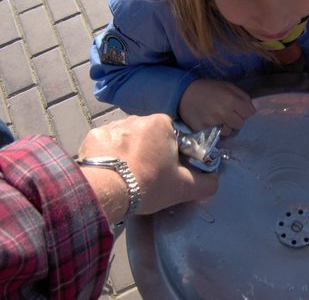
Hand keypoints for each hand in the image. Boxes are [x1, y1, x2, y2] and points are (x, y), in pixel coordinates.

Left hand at [79, 114, 217, 220]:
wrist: (107, 191)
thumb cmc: (149, 184)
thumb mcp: (184, 187)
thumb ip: (205, 183)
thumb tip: (214, 181)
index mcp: (161, 124)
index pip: (171, 133)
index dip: (171, 151)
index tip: (166, 168)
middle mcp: (136, 118)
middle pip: (147, 134)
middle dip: (148, 150)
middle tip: (146, 174)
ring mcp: (112, 126)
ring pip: (126, 138)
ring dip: (127, 152)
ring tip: (125, 175)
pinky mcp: (93, 136)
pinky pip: (105, 144)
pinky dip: (108, 155)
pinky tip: (109, 172)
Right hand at [179, 79, 255, 135]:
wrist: (184, 93)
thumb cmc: (208, 88)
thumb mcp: (227, 86)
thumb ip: (242, 96)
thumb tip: (252, 109)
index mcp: (231, 100)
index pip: (249, 113)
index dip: (245, 111)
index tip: (239, 109)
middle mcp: (223, 113)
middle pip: (240, 124)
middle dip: (236, 119)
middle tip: (228, 114)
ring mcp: (213, 123)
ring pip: (229, 132)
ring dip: (226, 126)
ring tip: (218, 119)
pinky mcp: (203, 130)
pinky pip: (216, 135)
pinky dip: (215, 130)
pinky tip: (210, 122)